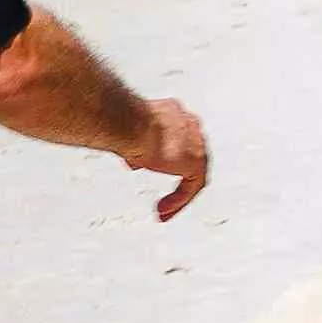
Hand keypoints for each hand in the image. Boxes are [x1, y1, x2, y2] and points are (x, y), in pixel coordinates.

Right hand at [128, 96, 210, 221]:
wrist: (131, 123)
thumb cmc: (124, 123)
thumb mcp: (130, 137)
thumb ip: (139, 148)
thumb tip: (136, 160)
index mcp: (174, 113)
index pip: (177, 138)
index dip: (166, 157)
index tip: (154, 167)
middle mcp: (189, 125)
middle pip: (188, 156)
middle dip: (176, 176)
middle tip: (165, 195)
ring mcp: (196, 142)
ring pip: (193, 173)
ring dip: (179, 193)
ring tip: (164, 209)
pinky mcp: (197, 161)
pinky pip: (192, 186)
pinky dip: (179, 199)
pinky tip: (164, 209)